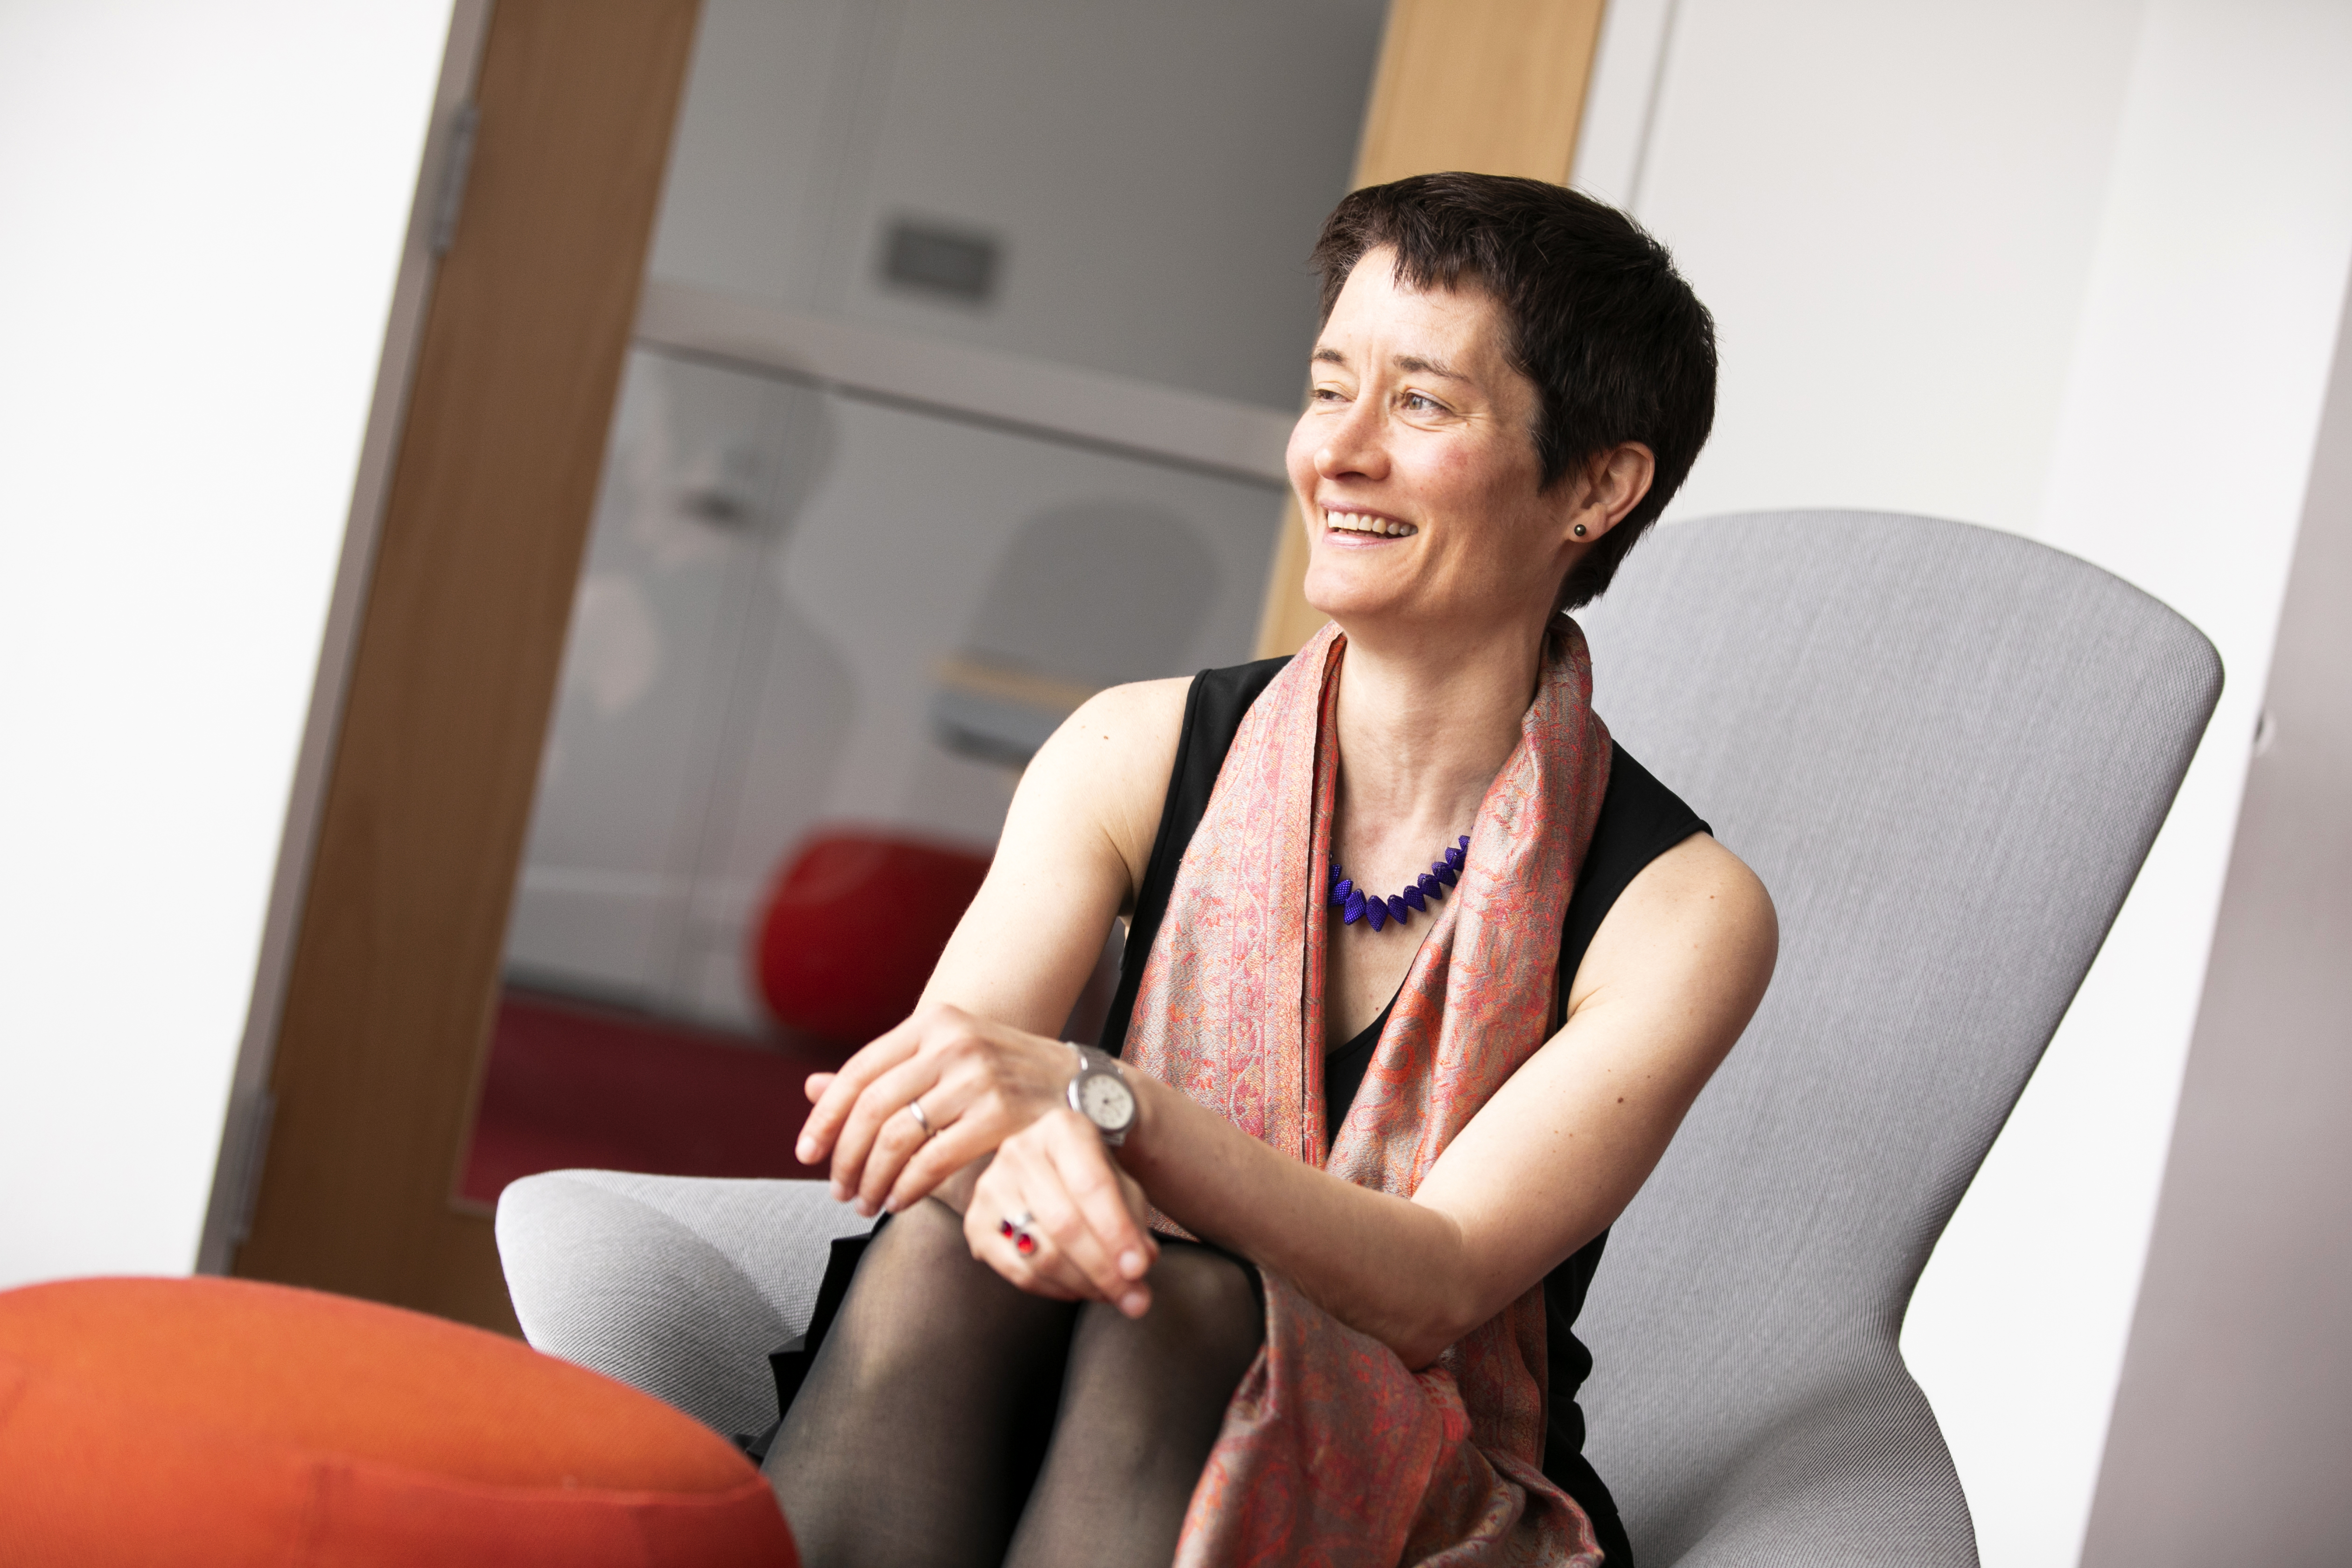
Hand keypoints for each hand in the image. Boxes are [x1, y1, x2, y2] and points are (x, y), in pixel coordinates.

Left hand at [797, 1002, 1072, 1216]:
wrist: (1086, 1088)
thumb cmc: (1008, 1077)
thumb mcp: (946, 1058)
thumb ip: (884, 1074)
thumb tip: (810, 1088)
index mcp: (934, 1022)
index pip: (859, 1070)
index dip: (825, 1116)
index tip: (806, 1153)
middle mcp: (953, 1043)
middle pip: (872, 1107)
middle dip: (845, 1157)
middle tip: (837, 1189)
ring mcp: (978, 1077)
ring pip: (898, 1137)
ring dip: (872, 1179)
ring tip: (865, 1201)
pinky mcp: (1000, 1115)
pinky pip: (932, 1160)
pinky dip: (907, 1187)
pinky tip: (899, 1200)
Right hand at [966, 1109, 1159, 1315]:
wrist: (1053, 1165)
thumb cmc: (1093, 1176)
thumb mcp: (1122, 1187)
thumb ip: (1134, 1223)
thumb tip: (1139, 1264)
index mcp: (1061, 1129)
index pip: (1092, 1185)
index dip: (1117, 1231)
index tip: (1139, 1269)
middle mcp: (1019, 1151)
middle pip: (1064, 1223)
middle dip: (1104, 1269)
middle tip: (1135, 1298)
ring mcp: (991, 1186)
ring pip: (1040, 1253)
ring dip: (1083, 1285)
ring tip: (1113, 1294)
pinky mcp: (976, 1223)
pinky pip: (1018, 1272)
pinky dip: (1055, 1291)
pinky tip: (1080, 1289)